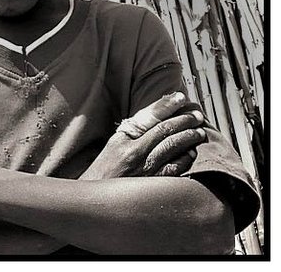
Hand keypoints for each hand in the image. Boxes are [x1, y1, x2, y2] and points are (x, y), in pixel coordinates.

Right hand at [81, 92, 206, 180]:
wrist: (97, 198)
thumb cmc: (106, 170)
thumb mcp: (114, 145)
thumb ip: (133, 131)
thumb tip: (157, 116)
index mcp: (122, 139)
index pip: (149, 117)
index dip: (166, 105)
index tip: (180, 97)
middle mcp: (133, 153)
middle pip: (164, 130)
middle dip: (184, 120)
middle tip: (197, 114)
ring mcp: (144, 170)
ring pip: (172, 147)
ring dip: (189, 137)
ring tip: (199, 131)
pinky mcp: (153, 185)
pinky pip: (175, 168)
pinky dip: (186, 158)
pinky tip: (192, 153)